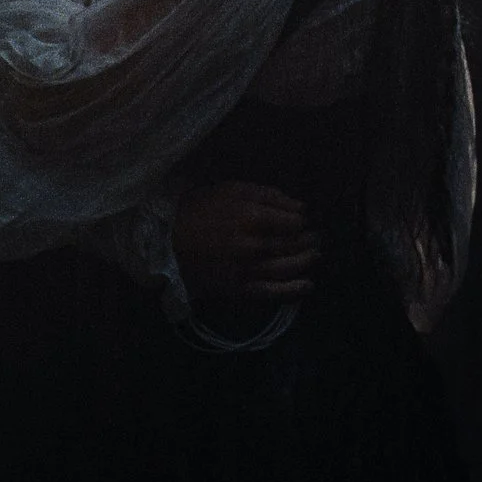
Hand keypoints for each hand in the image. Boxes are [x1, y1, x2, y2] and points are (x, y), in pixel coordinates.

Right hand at [173, 181, 317, 301]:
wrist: (166, 240)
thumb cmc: (199, 209)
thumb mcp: (231, 189)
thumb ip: (267, 195)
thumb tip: (300, 207)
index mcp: (254, 217)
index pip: (295, 222)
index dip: (302, 221)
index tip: (302, 221)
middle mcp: (255, 245)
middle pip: (295, 244)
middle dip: (309, 240)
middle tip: (315, 238)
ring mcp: (249, 269)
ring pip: (289, 267)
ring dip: (306, 261)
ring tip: (314, 256)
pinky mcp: (240, 288)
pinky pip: (272, 292)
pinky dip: (293, 290)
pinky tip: (307, 285)